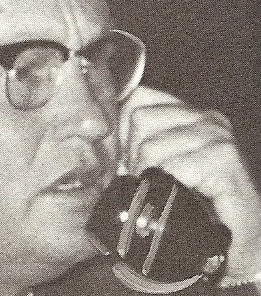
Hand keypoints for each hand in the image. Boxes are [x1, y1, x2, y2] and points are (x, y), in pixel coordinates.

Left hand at [120, 86, 260, 281]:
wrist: (243, 240)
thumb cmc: (199, 204)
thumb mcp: (163, 167)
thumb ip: (136, 147)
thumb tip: (96, 141)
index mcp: (187, 113)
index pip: (135, 99)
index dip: (123, 132)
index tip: (129, 161)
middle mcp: (205, 117)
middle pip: (139, 119)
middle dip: (133, 156)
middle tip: (147, 182)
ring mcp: (217, 136)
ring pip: (152, 145)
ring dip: (149, 176)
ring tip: (163, 192)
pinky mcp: (225, 159)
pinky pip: (174, 168)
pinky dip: (168, 188)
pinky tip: (178, 198)